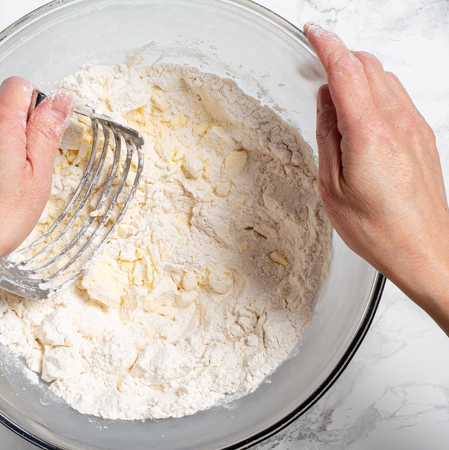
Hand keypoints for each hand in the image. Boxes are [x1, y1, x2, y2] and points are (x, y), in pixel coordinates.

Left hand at [0, 77, 73, 277]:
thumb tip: (60, 100)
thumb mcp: (37, 177)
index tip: (44, 132)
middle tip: (28, 175)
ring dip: (3, 155)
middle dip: (22, 137)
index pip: (18, 86)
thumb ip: (47, 132)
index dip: (37, 103)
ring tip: (7, 192)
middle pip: (3, 113)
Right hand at [304, 23, 448, 330]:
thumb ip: (328, 135)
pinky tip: (361, 111)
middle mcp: (398, 122)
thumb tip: (326, 101)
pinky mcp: (423, 135)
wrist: (423, 250)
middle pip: (368, 65)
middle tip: (317, 66)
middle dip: (340, 56)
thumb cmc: (378, 229)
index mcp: (369, 133)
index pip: (346, 70)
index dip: (326, 45)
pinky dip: (375, 90)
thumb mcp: (332, 186)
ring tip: (336, 93)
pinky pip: (397, 95)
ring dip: (358, 73)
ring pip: (385, 77)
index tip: (312, 33)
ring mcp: (415, 127)